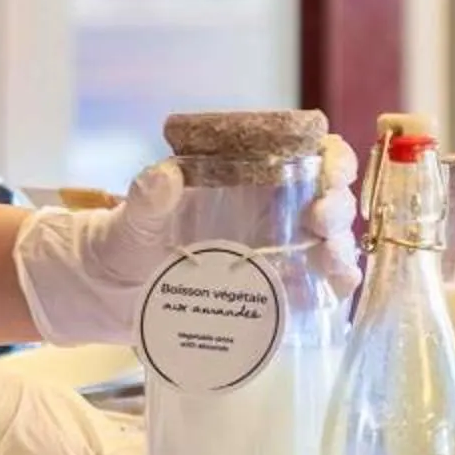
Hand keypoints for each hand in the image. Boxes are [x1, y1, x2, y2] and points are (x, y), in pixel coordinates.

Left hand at [13, 136, 359, 346]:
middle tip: (320, 220)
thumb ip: (147, 199)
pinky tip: (335, 288)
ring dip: (342, 248)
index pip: (309, 157)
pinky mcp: (274, 297)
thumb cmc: (127, 242)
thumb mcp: (133, 219)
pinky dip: (334, 288)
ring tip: (330, 258)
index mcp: (249, 181)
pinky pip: (317, 290)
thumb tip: (162, 176)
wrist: (112, 294)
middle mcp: (273, 215)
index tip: (330, 170)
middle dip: (338, 206)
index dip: (332, 159)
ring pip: (332, 245)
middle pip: (330, 202)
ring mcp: (278, 257)